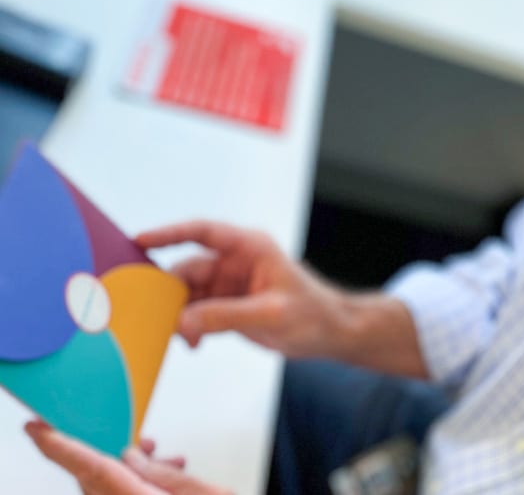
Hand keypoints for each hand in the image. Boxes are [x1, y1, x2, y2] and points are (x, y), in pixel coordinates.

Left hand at [25, 421, 229, 494]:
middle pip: (96, 479)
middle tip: (133, 434)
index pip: (89, 467)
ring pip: (109, 489)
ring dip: (129, 468)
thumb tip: (135, 456)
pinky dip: (137, 483)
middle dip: (110, 451)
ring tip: (163, 455)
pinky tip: (167, 473)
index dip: (59, 446)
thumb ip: (165, 476)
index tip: (37, 428)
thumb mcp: (208, 494)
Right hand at [136, 220, 349, 357]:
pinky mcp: (225, 306)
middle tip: (152, 316)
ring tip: (176, 336)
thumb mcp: (270, 313)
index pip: (204, 232)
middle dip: (168, 292)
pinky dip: (188, 327)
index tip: (140, 240)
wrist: (329, 334)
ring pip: (187, 294)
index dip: (170, 233)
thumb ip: (225, 316)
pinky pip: (194, 313)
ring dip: (177, 315)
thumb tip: (182, 322)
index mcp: (250, 247)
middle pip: (188, 270)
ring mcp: (228, 285)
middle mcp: (235, 262)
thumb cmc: (312, 314)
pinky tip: (192, 344)